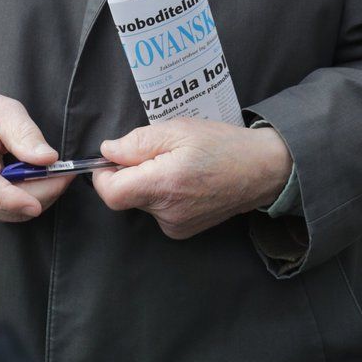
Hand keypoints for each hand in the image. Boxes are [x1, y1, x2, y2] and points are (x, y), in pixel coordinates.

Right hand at [0, 89, 72, 223]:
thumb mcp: (4, 112)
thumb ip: (25, 134)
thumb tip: (47, 158)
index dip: (11, 200)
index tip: (35, 204)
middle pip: (3, 205)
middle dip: (39, 193)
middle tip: (65, 173)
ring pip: (8, 212)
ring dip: (37, 197)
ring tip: (56, 173)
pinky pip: (7, 211)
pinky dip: (28, 199)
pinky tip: (40, 181)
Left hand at [92, 119, 292, 239]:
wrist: (259, 170)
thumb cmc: (220, 144)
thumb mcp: (177, 130)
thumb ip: (138, 142)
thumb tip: (107, 152)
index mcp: (164, 185)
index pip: (111, 193)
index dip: (103, 175)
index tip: (110, 158)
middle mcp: (167, 213)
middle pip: (126, 195)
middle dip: (130, 172)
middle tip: (156, 151)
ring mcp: (175, 226)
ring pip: (142, 201)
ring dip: (147, 182)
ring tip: (175, 163)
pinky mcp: (182, 231)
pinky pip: (157, 210)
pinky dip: (161, 194)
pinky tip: (183, 179)